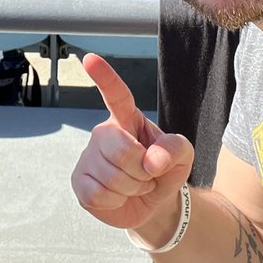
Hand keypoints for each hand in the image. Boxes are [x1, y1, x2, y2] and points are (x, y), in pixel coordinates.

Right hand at [71, 53, 193, 230]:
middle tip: (147, 174)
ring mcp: (89, 157)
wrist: (152, 203)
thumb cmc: (163, 170)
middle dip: (143, 170)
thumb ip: (175, 149)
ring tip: (135, 185)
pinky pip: (99, 194)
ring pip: (112, 177)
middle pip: (122, 150)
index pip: (117, 95)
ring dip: (133, 188)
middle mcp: (104, 133)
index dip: (105, 77)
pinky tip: (118, 196)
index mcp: (127, 119)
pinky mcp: (80, 182)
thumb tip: (151, 160)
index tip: (90, 59)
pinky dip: (116, 201)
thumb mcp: (182, 156)